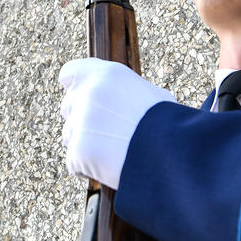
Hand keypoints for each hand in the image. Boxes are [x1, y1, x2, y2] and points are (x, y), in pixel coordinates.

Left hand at [58, 58, 176, 189]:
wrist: (172, 153)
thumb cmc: (169, 125)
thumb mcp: (151, 94)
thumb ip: (123, 91)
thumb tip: (116, 97)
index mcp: (107, 74)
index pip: (70, 72)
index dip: (75, 87)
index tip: (82, 98)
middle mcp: (89, 93)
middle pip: (67, 107)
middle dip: (81, 121)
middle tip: (106, 133)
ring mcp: (81, 121)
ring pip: (69, 136)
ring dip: (84, 145)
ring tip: (114, 151)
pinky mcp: (78, 150)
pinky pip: (74, 162)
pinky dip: (88, 168)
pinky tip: (112, 165)